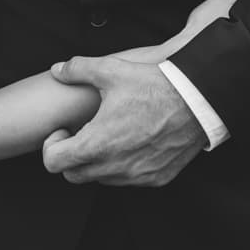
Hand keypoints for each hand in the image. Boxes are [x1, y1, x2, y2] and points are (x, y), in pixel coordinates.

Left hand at [40, 56, 205, 186]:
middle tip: (82, 134)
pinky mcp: (156, 179)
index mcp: (97, 144)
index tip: (65, 131)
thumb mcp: (112, 70)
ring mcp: (136, 176)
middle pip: (73, 176)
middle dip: (71, 156)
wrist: (197, 101)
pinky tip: (131, 142)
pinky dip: (123, 166)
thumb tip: (58, 69)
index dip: (52, 146)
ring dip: (97, 162)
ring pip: (101, 179)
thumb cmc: (154, 86)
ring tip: (108, 135)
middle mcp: (114, 167)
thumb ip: (78, 69)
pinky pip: (129, 180)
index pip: (53, 163)